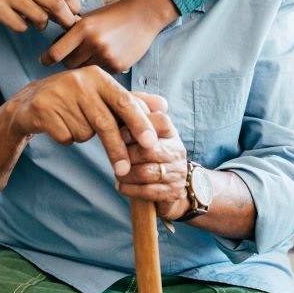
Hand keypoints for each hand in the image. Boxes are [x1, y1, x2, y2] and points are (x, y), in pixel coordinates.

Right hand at [0, 0, 80, 32]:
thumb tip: (74, 13)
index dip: (75, 7)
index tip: (74, 16)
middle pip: (57, 5)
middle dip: (66, 20)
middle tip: (66, 27)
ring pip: (40, 17)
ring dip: (41, 26)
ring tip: (34, 23)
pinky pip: (21, 26)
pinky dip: (22, 28)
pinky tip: (16, 22)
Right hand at [4, 67, 163, 176]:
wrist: (30, 101)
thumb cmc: (75, 99)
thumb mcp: (102, 95)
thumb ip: (133, 101)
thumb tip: (164, 106)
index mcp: (98, 76)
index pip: (125, 101)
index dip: (139, 123)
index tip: (151, 143)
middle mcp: (79, 81)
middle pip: (105, 122)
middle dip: (117, 148)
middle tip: (124, 170)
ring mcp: (59, 94)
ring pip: (85, 132)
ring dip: (84, 136)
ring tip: (74, 123)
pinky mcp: (42, 109)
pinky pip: (66, 137)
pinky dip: (67, 138)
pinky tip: (59, 125)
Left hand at [41, 0, 176, 71]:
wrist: (143, 15)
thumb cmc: (113, 15)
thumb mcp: (90, 18)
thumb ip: (74, 32)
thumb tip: (54, 48)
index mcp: (83, 28)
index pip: (56, 52)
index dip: (47, 59)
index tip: (44, 61)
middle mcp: (93, 43)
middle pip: (69, 64)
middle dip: (69, 61)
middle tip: (75, 55)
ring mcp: (106, 56)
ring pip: (84, 70)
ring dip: (85, 65)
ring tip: (94, 53)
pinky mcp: (118, 66)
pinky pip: (101, 73)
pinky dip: (101, 67)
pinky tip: (109, 55)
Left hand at [115, 94, 189, 221]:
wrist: (173, 184)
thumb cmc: (151, 154)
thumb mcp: (146, 134)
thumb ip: (134, 117)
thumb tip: (119, 101)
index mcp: (171, 132)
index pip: (160, 122)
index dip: (135, 127)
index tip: (118, 134)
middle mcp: (177, 150)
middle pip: (148, 150)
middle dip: (126, 155)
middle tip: (115, 157)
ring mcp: (177, 172)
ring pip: (146, 172)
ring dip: (125, 174)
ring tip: (117, 172)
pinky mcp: (173, 191)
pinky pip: (148, 191)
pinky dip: (130, 189)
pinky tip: (121, 186)